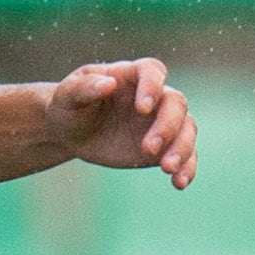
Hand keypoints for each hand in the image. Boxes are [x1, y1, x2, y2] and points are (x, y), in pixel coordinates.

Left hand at [46, 58, 195, 187]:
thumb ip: (85, 87)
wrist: (72, 132)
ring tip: (167, 169)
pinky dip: (187, 168)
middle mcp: (153, 96)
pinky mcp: (164, 147)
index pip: (152, 71)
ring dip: (183, 148)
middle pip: (176, 103)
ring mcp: (161, 122)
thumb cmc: (69, 106)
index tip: (142, 108)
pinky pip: (186, 155)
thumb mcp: (67, 95)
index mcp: (130, 75)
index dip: (152, 87)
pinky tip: (179, 183)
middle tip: (148, 149)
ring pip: (187, 129)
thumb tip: (108, 84)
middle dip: (167, 126)